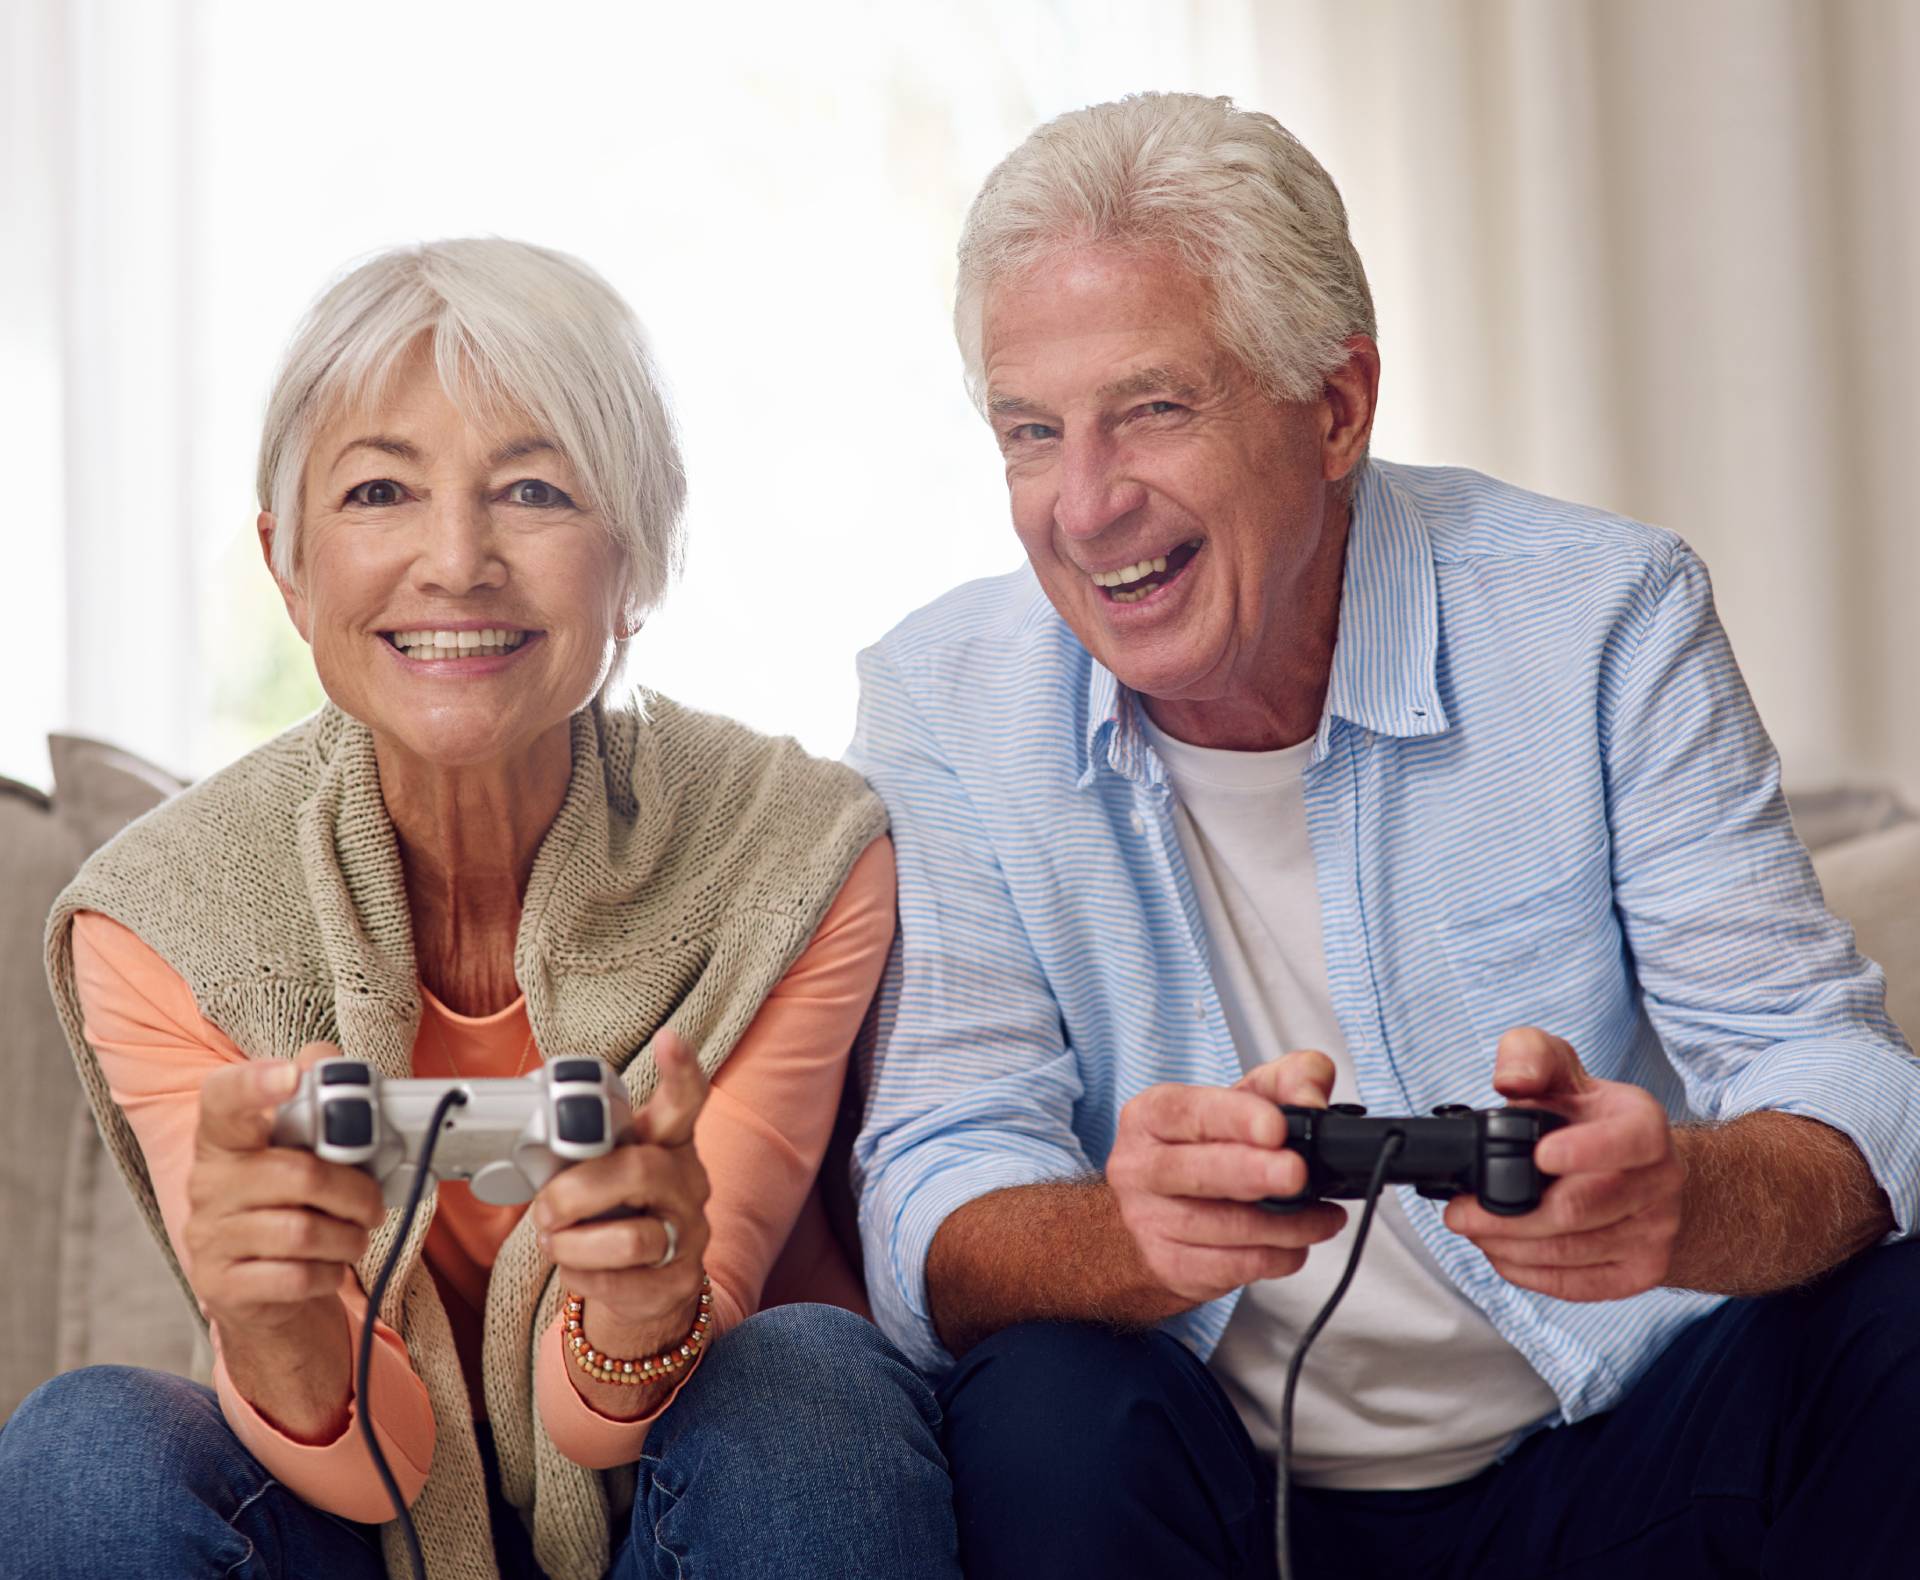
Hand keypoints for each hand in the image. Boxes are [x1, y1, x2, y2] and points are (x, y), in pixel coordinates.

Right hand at [185, 1042, 386, 1338]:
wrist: (260, 1286)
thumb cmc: (290, 1202)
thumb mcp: (301, 1150)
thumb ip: (317, 1101)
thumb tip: (325, 1058)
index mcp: (225, 1137)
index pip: (223, 1098)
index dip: (255, 1083)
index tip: (292, 1076)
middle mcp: (208, 1182)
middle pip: (301, 1175)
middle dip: (356, 1192)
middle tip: (373, 1204)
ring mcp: (209, 1236)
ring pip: (303, 1232)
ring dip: (348, 1237)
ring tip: (354, 1236)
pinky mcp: (221, 1284)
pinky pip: (296, 1277)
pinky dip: (329, 1273)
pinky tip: (327, 1266)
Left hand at [533, 1030, 711, 1335]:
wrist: (644, 1279)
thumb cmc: (612, 1210)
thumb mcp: (599, 1171)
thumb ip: (579, 1153)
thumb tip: (533, 1145)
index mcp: (666, 1142)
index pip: (683, 1099)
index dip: (679, 1070)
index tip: (669, 1038)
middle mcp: (688, 1182)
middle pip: (640, 1172)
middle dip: (576, 1192)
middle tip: (544, 1209)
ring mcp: (691, 1232)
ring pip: (632, 1238)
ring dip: (574, 1245)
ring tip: (556, 1243)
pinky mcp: (682, 1280)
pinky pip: (624, 1283)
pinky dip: (584, 1278)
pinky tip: (579, 1269)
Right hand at [1105, 1050, 1347, 1305]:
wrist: (1157, 1216)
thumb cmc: (1206, 1150)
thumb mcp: (1242, 1102)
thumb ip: (1286, 1081)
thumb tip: (1313, 1099)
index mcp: (1151, 1115)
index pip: (1190, 1111)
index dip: (1235, 1118)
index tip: (1276, 1128)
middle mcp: (1139, 1167)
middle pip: (1196, 1171)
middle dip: (1253, 1173)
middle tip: (1297, 1175)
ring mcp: (1148, 1221)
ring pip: (1221, 1226)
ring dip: (1285, 1224)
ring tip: (1324, 1216)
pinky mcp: (1169, 1266)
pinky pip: (1231, 1266)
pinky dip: (1275, 1257)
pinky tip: (1297, 1244)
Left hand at [1443, 1027, 1683, 1300]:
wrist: (1638, 1171)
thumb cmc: (1586, 1117)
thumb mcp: (1558, 1068)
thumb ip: (1529, 1055)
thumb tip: (1512, 1081)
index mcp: (1644, 1126)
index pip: (1626, 1143)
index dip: (1582, 1152)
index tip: (1537, 1155)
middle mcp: (1661, 1182)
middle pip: (1579, 1210)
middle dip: (1507, 1214)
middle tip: (1459, 1210)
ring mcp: (1655, 1233)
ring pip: (1571, 1251)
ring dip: (1507, 1245)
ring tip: (1472, 1228)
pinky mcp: (1639, 1273)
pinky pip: (1576, 1284)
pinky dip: (1526, 1271)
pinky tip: (1499, 1252)